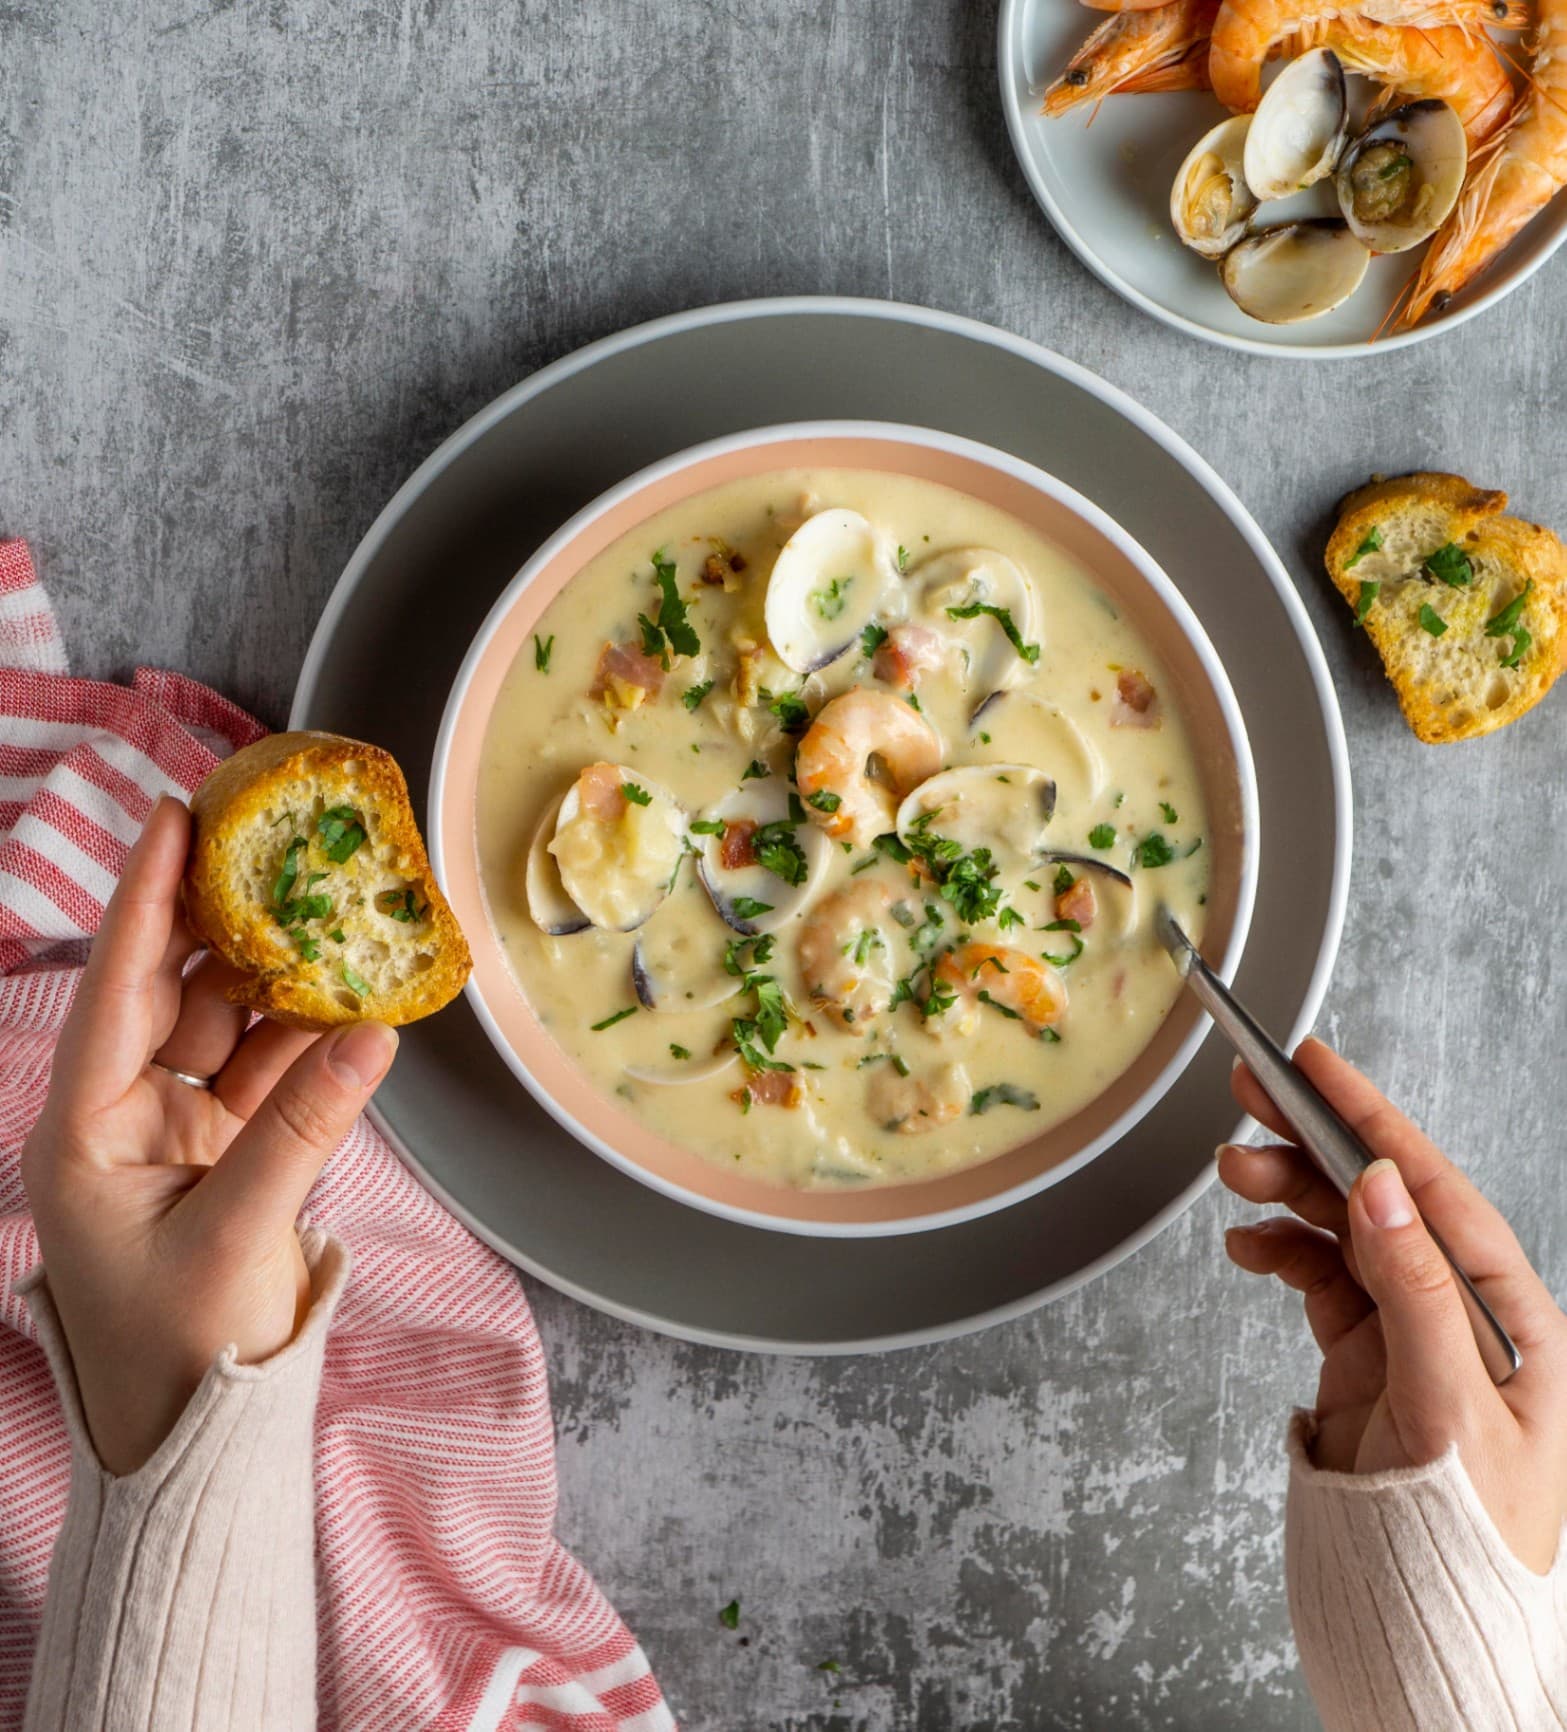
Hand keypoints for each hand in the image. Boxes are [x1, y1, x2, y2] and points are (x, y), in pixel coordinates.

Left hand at [20, 796, 396, 1474]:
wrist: (198, 1438)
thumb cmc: (181, 1351)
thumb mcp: (234, 1237)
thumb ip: (302, 1129)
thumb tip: (374, 1033)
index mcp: (85, 1132)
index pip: (117, 990)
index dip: (146, 900)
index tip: (175, 815)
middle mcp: (123, 1118)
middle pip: (172, 992)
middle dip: (218, 918)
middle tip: (266, 842)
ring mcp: (178, 1135)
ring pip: (229, 1026)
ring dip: (277, 974)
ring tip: (327, 906)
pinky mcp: (228, 1155)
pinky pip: (270, 1074)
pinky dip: (310, 1038)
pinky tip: (351, 995)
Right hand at [1219, 1038, 1566, 1574]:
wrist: (1429, 1620)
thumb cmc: (1472, 1537)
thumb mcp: (1451, 1410)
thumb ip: (1416, 1292)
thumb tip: (1382, 1189)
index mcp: (1511, 1314)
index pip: (1435, 1192)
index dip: (1375, 1120)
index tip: (1321, 1067)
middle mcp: (1461, 1310)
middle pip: (1379, 1199)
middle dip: (1314, 1142)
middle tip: (1253, 1093)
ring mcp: (1410, 1330)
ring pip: (1339, 1232)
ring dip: (1284, 1195)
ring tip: (1233, 1174)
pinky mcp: (1367, 1355)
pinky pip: (1316, 1280)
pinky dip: (1277, 1253)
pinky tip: (1248, 1244)